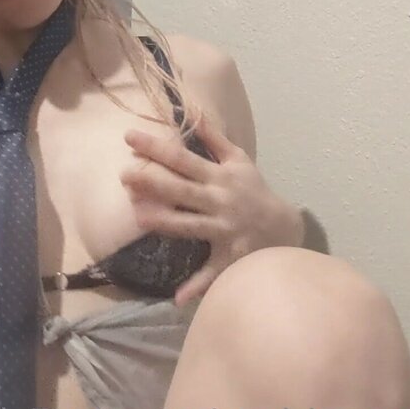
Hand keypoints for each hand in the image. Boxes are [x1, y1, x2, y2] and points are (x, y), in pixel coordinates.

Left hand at [120, 114, 302, 305]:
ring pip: (190, 226)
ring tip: (136, 216)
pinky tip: (177, 298)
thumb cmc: (255, 190)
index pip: (183, 159)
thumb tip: (192, 110)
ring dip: (164, 222)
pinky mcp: (229, 258)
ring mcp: (223, 230)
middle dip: (153, 182)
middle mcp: (219, 201)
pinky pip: (212, 274)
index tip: (129, 138)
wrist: (285, 227)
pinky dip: (197, 287)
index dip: (156, 148)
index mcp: (219, 177)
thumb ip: (214, 137)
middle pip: (182, 190)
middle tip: (124, 174)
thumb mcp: (238, 160)